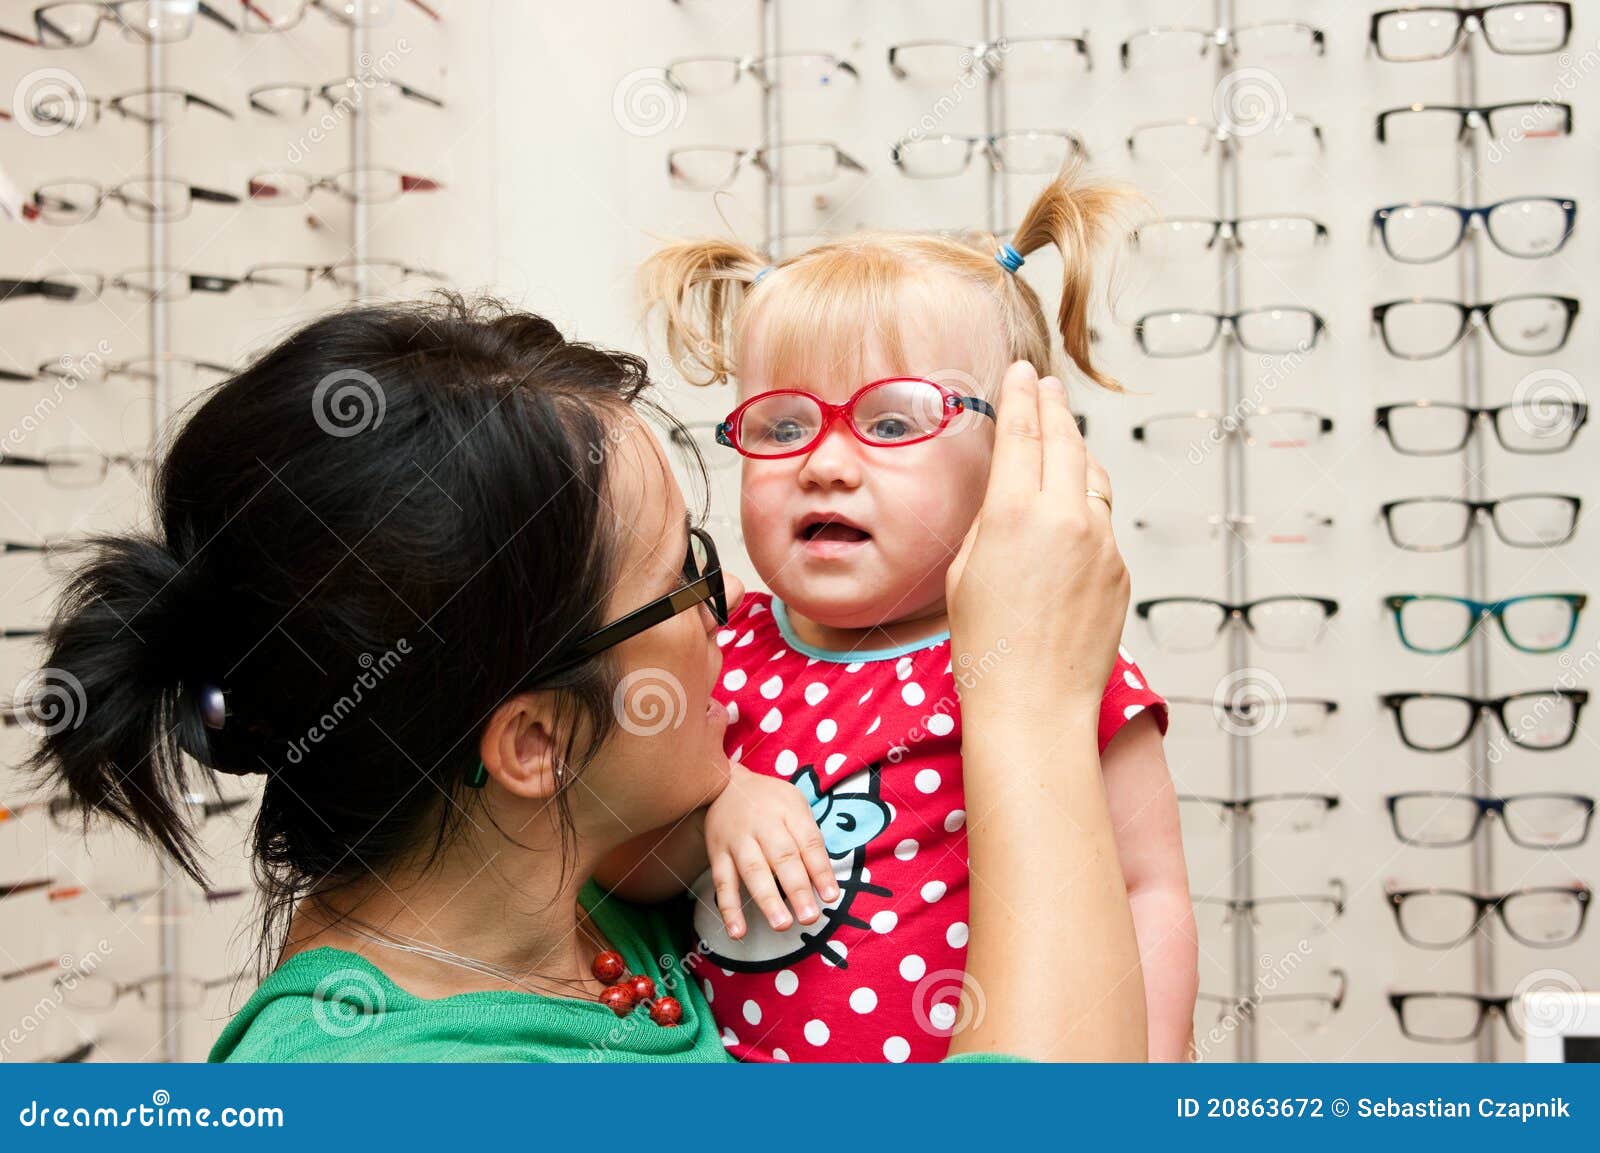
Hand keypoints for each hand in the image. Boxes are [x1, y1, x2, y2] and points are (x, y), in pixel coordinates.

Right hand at [704, 764, 840, 937]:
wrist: (722, 783)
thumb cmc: (769, 802)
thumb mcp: (795, 805)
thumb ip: (808, 838)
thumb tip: (823, 881)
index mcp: (788, 810)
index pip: (808, 842)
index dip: (820, 870)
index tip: (831, 896)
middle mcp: (762, 824)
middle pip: (782, 857)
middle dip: (797, 890)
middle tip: (809, 917)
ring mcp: (738, 840)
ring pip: (752, 872)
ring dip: (767, 900)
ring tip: (782, 925)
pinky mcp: (717, 853)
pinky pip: (722, 883)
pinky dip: (729, 909)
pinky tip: (737, 932)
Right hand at [946, 360, 1127, 717]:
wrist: (1034, 704)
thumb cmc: (985, 647)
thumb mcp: (967, 570)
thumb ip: (993, 521)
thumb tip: (1012, 495)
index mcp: (1015, 514)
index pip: (1022, 434)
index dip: (1021, 397)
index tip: (1021, 373)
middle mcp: (1066, 518)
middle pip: (1065, 441)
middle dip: (1054, 408)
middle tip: (1047, 385)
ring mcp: (1102, 543)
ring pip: (1092, 478)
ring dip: (1076, 452)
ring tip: (1062, 437)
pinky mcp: (1120, 570)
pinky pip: (1102, 523)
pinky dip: (1085, 508)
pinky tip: (1069, 516)